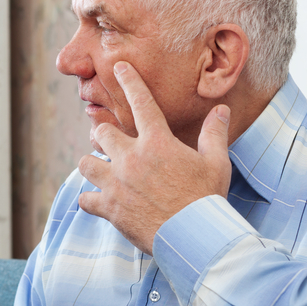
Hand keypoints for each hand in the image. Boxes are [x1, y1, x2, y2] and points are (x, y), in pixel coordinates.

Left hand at [78, 61, 231, 254]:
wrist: (194, 237)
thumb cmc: (207, 198)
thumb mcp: (217, 162)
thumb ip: (214, 133)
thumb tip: (221, 109)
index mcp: (157, 142)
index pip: (141, 102)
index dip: (129, 81)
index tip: (118, 67)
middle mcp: (132, 159)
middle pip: (102, 132)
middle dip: (105, 135)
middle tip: (111, 143)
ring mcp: (117, 184)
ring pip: (85, 163)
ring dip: (92, 165)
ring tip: (100, 170)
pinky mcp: (110, 208)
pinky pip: (85, 199)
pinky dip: (89, 200)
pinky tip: (96, 201)